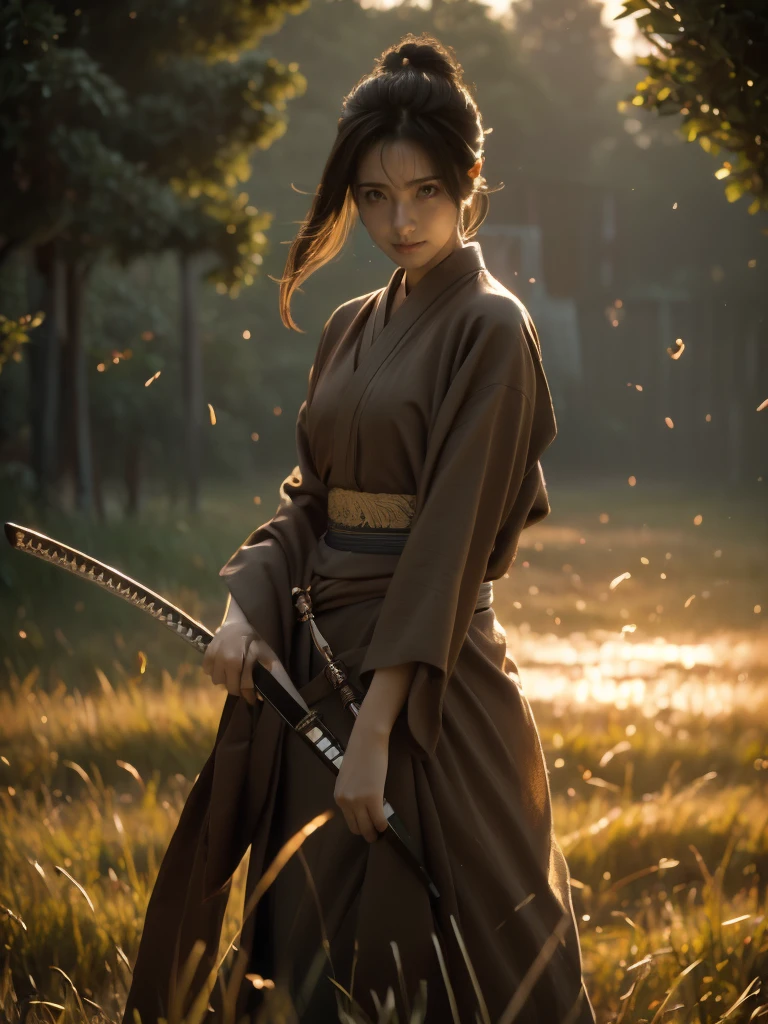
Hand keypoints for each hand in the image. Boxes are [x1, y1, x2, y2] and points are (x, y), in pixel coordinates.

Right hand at [201, 621, 263, 705]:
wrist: (237, 623)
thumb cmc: (253, 639)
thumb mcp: (264, 653)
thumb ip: (265, 671)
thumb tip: (264, 693)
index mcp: (238, 661)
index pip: (243, 687)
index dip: (249, 696)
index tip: (253, 701)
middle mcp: (223, 661)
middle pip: (229, 687)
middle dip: (238, 689)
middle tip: (243, 686)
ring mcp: (213, 658)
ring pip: (217, 681)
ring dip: (225, 680)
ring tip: (232, 673)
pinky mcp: (206, 655)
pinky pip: (208, 672)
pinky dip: (215, 671)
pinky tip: (223, 666)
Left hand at [334, 722, 390, 843]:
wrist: (367, 740)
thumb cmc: (359, 754)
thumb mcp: (348, 777)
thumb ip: (350, 792)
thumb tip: (359, 806)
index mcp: (338, 795)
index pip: (348, 820)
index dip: (359, 825)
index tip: (367, 827)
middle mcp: (344, 801)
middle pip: (356, 827)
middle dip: (366, 833)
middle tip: (375, 834)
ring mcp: (358, 800)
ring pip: (367, 827)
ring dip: (374, 832)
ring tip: (381, 832)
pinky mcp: (372, 798)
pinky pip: (379, 820)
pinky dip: (383, 825)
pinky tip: (386, 825)